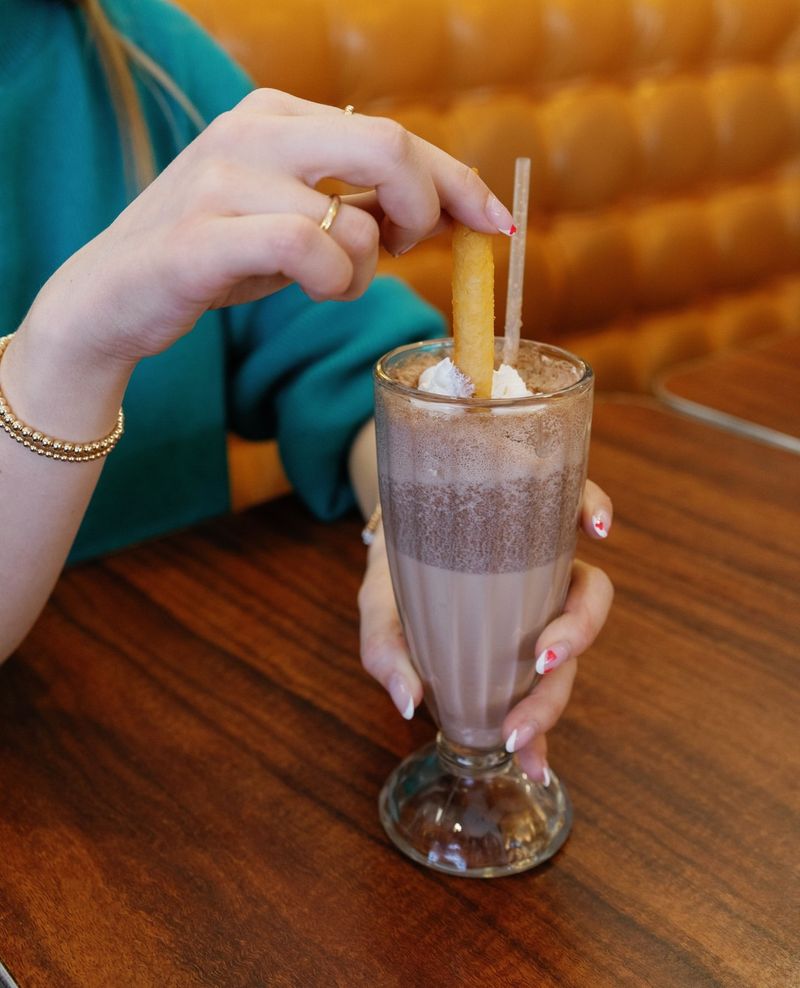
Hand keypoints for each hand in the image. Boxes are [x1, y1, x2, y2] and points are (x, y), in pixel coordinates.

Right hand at [27, 89, 514, 369]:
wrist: (115, 295)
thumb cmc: (217, 257)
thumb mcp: (296, 219)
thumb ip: (359, 205)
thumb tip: (449, 209)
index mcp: (280, 116)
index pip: (396, 137)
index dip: (460, 181)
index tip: (498, 224)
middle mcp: (253, 131)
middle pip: (387, 146)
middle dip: (426, 207)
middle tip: (405, 248)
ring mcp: (223, 179)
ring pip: (352, 218)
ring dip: (362, 271)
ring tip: (330, 284)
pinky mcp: (201, 237)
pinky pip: (306, 250)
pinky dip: (331, 282)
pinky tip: (313, 290)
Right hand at [358, 480, 613, 779]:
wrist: (395, 510)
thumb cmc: (395, 576)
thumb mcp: (381, 621)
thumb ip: (389, 660)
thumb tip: (408, 704)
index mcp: (508, 639)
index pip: (539, 690)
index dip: (543, 724)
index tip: (532, 765)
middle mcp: (541, 601)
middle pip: (570, 651)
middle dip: (553, 690)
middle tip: (519, 700)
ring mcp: (550, 555)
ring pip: (592, 592)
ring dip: (581, 625)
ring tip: (547, 647)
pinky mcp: (547, 503)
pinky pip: (584, 503)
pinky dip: (594, 511)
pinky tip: (594, 529)